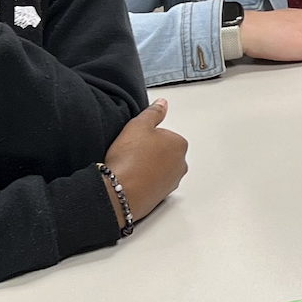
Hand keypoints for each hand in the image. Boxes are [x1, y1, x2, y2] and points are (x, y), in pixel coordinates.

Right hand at [102, 98, 188, 225]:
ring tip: (129, 167)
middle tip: (131, 154)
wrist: (120, 192)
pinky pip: (153, 184)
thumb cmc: (129, 159)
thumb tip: (162, 104)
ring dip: (146, 167)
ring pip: (158, 168)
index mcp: (180, 144)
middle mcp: (181, 164)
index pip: (163, 133)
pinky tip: (130, 180)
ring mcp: (172, 182)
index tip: (134, 141)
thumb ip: (153, 112)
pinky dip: (144, 181)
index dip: (145, 136)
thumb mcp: (138, 125)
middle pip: (163, 152)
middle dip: (149, 152)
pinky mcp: (162, 197)